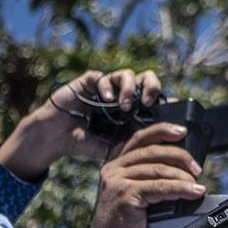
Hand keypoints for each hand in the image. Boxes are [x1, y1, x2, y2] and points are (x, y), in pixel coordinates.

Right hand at [0, 68, 163, 178]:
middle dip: (151, 86)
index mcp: (131, 107)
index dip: (163, 98)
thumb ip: (131, 145)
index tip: (171, 106)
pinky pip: (101, 77)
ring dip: (129, 87)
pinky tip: (106, 98)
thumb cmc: (84, 141)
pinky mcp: (87, 83)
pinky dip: (106, 86)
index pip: (152, 95)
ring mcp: (104, 87)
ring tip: (126, 104)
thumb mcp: (112, 147)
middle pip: (145, 78)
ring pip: (126, 74)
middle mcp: (120, 94)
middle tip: (150, 101)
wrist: (55, 139)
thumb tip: (157, 152)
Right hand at [84, 121, 203, 227]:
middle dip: (180, 155)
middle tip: (197, 169)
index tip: (183, 131)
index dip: (162, 130)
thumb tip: (189, 174)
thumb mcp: (141, 197)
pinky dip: (180, 188)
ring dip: (183, 175)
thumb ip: (154, 180)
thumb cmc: (128, 227)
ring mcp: (116, 181)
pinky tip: (194, 192)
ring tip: (198, 184)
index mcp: (116, 165)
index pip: (140, 139)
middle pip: (152, 150)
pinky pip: (158, 187)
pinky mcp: (124, 195)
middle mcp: (113, 169)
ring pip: (158, 168)